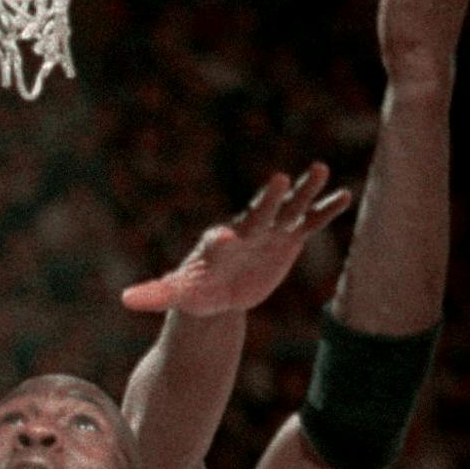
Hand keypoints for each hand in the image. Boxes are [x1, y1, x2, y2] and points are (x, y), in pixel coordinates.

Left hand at [121, 164, 351, 316]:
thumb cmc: (195, 291)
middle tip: (278, 179)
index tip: (224, 238)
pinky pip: (309, 223)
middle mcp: (245, 231)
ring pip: (288, 209)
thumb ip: (156, 294)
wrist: (218, 292)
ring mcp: (269, 232)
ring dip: (303, 192)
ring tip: (320, 169)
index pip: (219, 241)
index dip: (221, 241)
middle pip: (257, 213)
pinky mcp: (288, 240)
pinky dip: (325, 211)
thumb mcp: (176, 295)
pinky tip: (344, 196)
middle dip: (267, 199)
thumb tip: (125, 299)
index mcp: (216, 245)